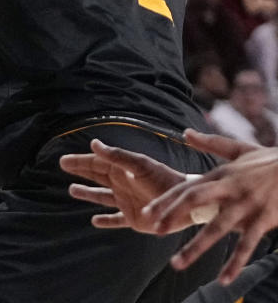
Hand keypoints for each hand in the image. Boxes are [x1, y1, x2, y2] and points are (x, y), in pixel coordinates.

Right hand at [60, 139, 188, 233]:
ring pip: (102, 196)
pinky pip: (116, 219)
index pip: (96, 163)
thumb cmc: (164, 180)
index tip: (64, 160)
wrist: (188, 203)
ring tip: (72, 190)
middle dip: (80, 170)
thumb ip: (117, 156)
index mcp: (123, 170)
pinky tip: (94, 221)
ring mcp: (127, 201)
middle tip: (63, 164)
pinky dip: (106, 221)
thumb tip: (93, 144)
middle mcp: (122, 184)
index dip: (80, 161)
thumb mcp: (139, 165)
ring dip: (88, 193)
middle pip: (97, 176)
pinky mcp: (134, 219)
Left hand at [144, 130, 277, 283]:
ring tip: (178, 263)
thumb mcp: (238, 149)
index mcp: (220, 174)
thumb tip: (185, 133)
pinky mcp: (264, 219)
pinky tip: (224, 279)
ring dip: (196, 246)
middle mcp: (229, 189)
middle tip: (155, 231)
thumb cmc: (268, 160)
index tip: (147, 213)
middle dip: (174, 216)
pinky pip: (247, 245)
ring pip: (217, 228)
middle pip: (195, 201)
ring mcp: (246, 205)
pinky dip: (235, 263)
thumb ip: (209, 143)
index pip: (187, 187)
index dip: (165, 200)